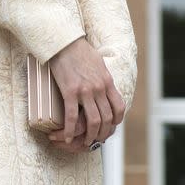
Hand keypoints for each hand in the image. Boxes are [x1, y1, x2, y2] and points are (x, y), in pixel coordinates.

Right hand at [47, 37, 124, 152]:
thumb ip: (102, 78)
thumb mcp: (99, 64)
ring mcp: (85, 91)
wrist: (64, 42)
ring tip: (84, 142)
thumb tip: (104, 86)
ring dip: (90, 136)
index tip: (110, 126)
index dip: (116, 121)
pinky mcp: (69, 92)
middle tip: (97, 140)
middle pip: (107, 118)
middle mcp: (99, 88)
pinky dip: (71, 130)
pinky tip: (68, 138)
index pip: (119, 107)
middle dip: (103, 133)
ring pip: (93, 121)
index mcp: (107, 82)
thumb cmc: (79, 51)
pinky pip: (72, 117)